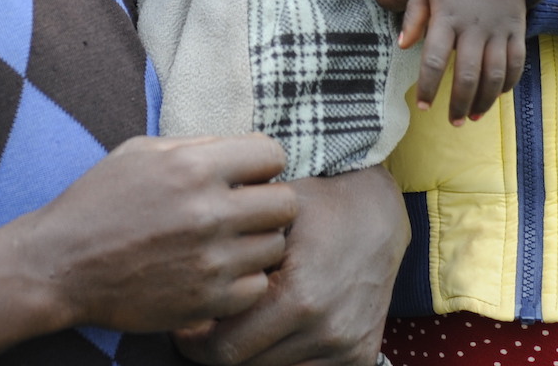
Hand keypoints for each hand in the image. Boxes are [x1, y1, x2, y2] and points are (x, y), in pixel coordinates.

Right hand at [19, 135, 297, 335]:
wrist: (60, 264)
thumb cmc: (98, 201)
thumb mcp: (141, 152)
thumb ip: (196, 146)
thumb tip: (240, 147)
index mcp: (193, 166)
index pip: (273, 154)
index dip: (262, 164)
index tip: (247, 176)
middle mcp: (208, 212)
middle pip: (285, 203)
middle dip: (268, 203)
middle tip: (245, 211)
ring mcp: (210, 260)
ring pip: (275, 247)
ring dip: (257, 243)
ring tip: (228, 242)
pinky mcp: (205, 300)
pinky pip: (257, 287)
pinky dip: (243, 281)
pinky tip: (217, 272)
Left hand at [172, 165, 406, 365]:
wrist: (377, 213)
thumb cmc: (316, 206)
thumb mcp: (267, 218)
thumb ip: (229, 252)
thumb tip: (181, 281)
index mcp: (298, 298)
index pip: (224, 350)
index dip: (194, 343)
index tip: (185, 326)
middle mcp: (325, 331)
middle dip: (217, 349)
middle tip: (202, 327)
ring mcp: (346, 348)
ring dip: (251, 354)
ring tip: (238, 324)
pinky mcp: (361, 355)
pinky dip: (284, 358)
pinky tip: (273, 332)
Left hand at [400, 0, 526, 124]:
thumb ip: (413, 18)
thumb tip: (403, 46)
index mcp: (447, 18)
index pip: (435, 60)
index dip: (429, 87)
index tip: (424, 107)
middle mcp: (474, 27)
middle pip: (468, 75)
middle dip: (460, 104)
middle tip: (453, 122)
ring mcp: (499, 28)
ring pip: (494, 75)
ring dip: (484, 100)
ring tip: (474, 116)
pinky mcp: (517, 28)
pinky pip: (516, 63)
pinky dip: (508, 83)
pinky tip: (496, 95)